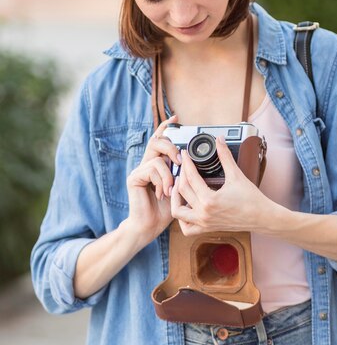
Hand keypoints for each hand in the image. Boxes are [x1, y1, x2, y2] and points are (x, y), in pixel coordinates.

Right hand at [125, 115, 180, 240]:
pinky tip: (162, 193)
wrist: (150, 226)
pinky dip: (162, 181)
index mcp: (158, 163)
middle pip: (156, 141)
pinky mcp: (134, 177)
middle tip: (180, 160)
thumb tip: (193, 160)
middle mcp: (147, 163)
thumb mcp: (180, 187)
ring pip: (157, 157)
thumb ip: (183, 173)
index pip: (160, 139)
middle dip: (170, 146)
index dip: (166, 127)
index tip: (176, 118)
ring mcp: (139, 169)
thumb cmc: (166, 209)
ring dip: (169, 174)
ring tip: (171, 189)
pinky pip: (152, 168)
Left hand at [170, 136, 268, 235]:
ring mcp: (204, 223)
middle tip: (183, 165)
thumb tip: (219, 140)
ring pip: (178, 213)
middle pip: (182, 191)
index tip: (185, 154)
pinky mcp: (207, 228)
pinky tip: (186, 206)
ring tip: (179, 186)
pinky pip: (187, 228)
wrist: (262, 217)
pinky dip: (182, 219)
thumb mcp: (237, 175)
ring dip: (175, 199)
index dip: (186, 162)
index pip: (191, 177)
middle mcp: (204, 213)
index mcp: (209, 200)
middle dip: (181, 174)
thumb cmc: (252, 199)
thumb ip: (225, 156)